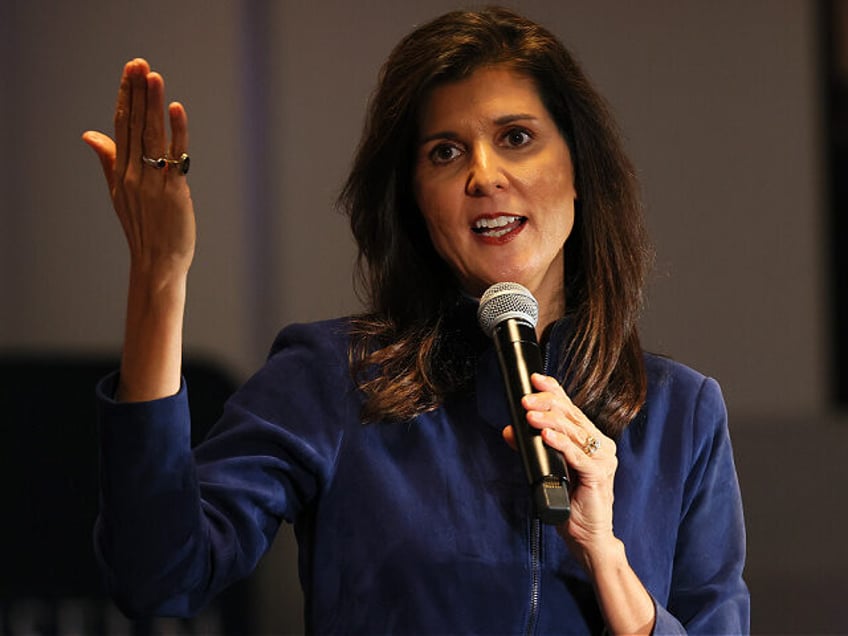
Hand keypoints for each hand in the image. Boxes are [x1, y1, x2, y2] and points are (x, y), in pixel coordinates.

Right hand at [82, 58, 194, 279]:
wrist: (157, 263)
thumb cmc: (143, 228)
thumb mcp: (119, 191)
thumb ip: (108, 160)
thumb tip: (89, 134)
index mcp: (121, 172)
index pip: (121, 126)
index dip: (126, 97)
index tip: (130, 71)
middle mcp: (133, 174)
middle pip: (134, 125)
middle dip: (137, 92)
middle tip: (139, 63)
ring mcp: (153, 183)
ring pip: (152, 136)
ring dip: (153, 105)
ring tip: (153, 76)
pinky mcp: (174, 192)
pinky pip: (175, 156)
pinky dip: (176, 132)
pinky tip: (176, 109)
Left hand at [502, 373, 617, 559]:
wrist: (587, 536)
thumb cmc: (570, 503)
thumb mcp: (547, 469)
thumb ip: (531, 448)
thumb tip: (509, 429)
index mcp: (590, 439)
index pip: (571, 407)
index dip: (554, 390)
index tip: (535, 379)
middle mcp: (599, 445)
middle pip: (571, 415)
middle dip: (546, 403)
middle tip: (524, 399)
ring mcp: (602, 459)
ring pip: (573, 431)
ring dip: (549, 420)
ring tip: (530, 414)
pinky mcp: (598, 475)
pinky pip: (577, 455)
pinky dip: (560, 443)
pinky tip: (546, 435)